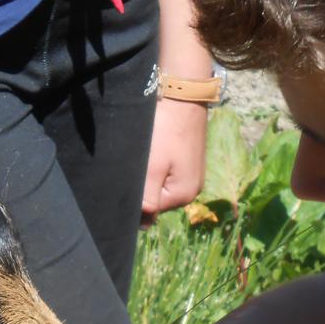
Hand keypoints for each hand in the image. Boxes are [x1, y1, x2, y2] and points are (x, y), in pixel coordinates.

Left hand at [141, 98, 207, 226]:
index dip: (136, 196)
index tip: (132, 174)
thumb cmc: (166, 131)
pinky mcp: (189, 162)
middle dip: (144, 184)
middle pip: (157, 198)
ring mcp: (192, 176)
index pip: (151, 210)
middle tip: (139, 161)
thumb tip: (142, 226)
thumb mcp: (152, 168)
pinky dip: (158, 165)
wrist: (183, 97)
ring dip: (150, 174)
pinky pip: (168, 172)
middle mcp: (192, 190)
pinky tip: (155, 149)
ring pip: (160, 185)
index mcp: (183, 195)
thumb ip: (146, 198)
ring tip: (147, 153)